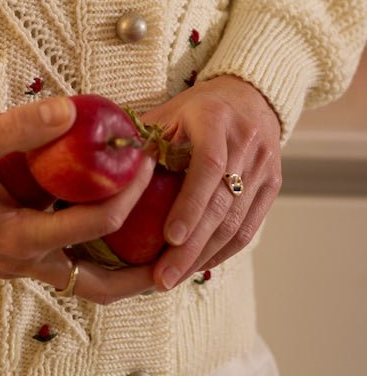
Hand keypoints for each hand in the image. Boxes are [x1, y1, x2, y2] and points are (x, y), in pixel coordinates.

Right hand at [0, 95, 157, 304]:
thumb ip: (18, 128)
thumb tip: (70, 109)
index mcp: (17, 240)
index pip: (91, 224)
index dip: (127, 195)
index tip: (147, 163)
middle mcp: (23, 263)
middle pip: (102, 286)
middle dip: (144, 274)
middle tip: (183, 252)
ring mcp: (19, 264)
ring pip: (87, 282)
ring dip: (124, 270)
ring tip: (160, 248)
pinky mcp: (13, 256)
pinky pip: (68, 264)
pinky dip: (97, 254)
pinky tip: (112, 227)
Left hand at [139, 74, 281, 289]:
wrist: (250, 97)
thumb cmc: (195, 108)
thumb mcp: (166, 113)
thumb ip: (141, 141)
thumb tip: (102, 174)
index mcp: (215, 119)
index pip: (208, 166)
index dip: (189, 203)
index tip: (168, 237)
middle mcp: (246, 142)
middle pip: (223, 203)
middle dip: (191, 246)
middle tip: (161, 277)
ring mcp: (265, 166)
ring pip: (237, 222)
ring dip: (204, 256)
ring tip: (172, 279)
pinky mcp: (273, 186)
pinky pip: (249, 227)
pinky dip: (222, 251)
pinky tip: (197, 266)